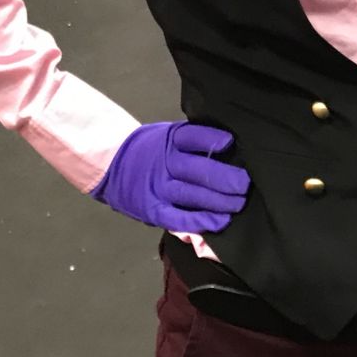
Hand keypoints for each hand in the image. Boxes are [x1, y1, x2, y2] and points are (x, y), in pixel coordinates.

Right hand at [93, 121, 250, 233]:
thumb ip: (192, 142)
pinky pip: (179, 219)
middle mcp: (164, 163)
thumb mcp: (167, 135)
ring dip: (220, 201)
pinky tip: (220, 221)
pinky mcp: (154, 210)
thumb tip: (231, 148)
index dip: (211, 140)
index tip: (229, 143)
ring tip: (239, 202)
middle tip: (245, 183)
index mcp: (169, 140)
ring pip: (193, 196)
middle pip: (198, 170)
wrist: (111, 164)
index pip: (192, 137)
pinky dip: (201, 221)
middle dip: (225, 178)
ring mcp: (158, 188)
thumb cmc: (150, 150)